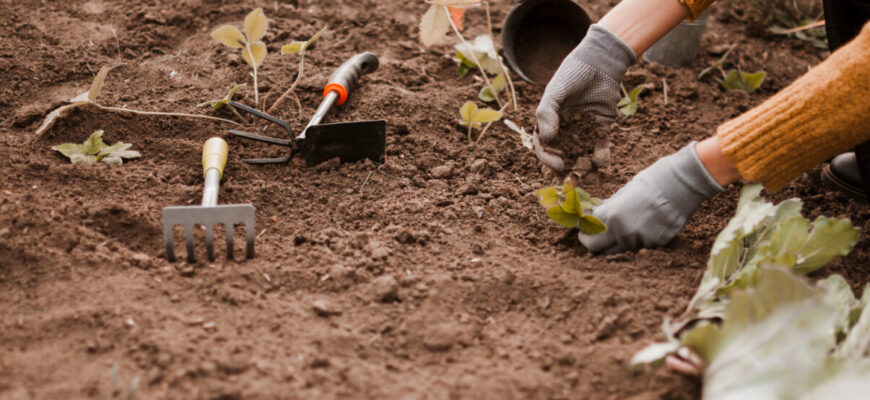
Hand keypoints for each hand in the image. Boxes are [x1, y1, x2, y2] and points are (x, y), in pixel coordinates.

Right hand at [534, 24, 635, 171]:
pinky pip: (600, 146)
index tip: (559, 164)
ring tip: (591, 177)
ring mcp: (583, 130)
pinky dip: (601, 155)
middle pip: (563, 155)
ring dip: (585, 167)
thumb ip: (547, 113)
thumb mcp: (555, 91)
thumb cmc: (573, 73)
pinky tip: (603, 161)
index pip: (544, 146)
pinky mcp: (601, 128)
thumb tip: (547, 139)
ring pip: (582, 154)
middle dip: (568, 169)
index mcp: (548, 121)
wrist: (601, 61)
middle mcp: (564, 129)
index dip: (549, 158)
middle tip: (575, 179)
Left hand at [578, 143, 724, 252]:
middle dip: (594, 241)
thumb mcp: (622, 193)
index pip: (587, 236)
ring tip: (625, 221)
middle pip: (599, 249)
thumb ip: (607, 209)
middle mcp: (624, 233)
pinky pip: (639, 245)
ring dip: (616, 239)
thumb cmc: (650, 181)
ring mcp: (641, 241)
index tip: (583, 229)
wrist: (682, 183)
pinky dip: (637, 238)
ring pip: (620, 248)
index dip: (583, 232)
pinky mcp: (657, 244)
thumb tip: (594, 217)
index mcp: (612, 217)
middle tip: (594, 234)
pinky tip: (645, 222)